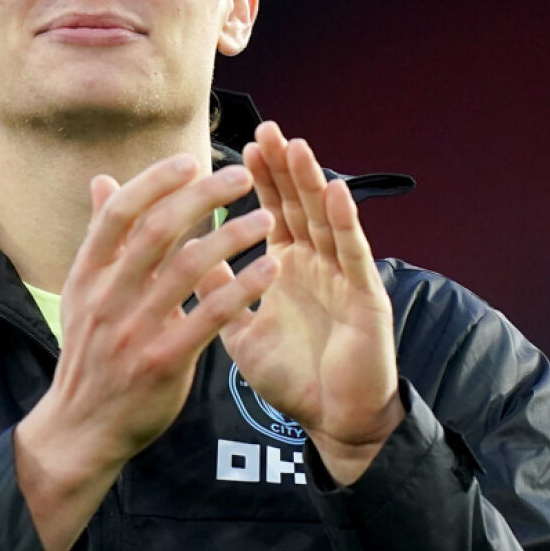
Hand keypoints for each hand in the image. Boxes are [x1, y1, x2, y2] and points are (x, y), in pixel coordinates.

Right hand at [15, 154, 278, 550]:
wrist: (82, 427)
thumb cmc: (92, 354)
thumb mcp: (83, 293)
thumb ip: (100, 239)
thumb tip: (102, 180)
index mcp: (88, 274)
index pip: (119, 213)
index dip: (155, 181)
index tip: (190, 161)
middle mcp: (109, 297)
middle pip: (159, 231)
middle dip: (204, 196)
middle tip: (242, 177)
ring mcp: (136, 330)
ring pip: (189, 268)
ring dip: (232, 237)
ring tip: (265, 220)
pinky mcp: (165, 361)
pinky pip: (210, 316)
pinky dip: (242, 288)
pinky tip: (268, 270)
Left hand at [209, 122, 402, 484]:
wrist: (330, 420)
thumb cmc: (292, 376)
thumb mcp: (240, 331)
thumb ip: (217, 291)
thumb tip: (183, 256)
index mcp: (287, 267)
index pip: (273, 212)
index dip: (260, 179)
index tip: (241, 145)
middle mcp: (317, 264)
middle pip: (299, 205)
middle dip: (283, 168)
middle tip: (266, 130)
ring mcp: (344, 277)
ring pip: (326, 220)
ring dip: (311, 183)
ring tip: (295, 147)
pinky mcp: (366, 298)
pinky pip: (353, 254)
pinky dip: (344, 223)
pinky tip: (334, 192)